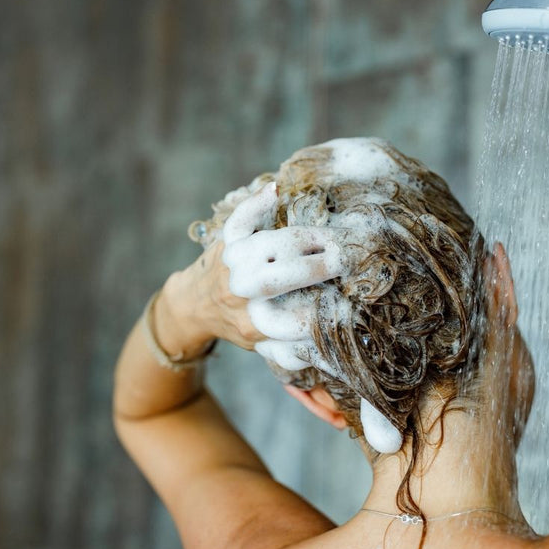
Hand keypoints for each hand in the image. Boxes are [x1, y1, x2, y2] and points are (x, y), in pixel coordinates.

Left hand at [160, 182, 349, 355]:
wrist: (195, 305)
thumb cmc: (239, 323)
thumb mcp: (264, 347)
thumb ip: (296, 352)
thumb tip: (334, 356)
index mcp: (255, 325)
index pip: (300, 319)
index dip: (331, 309)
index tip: (353, 298)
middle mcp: (241, 294)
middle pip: (283, 276)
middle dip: (318, 266)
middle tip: (345, 260)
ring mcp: (232, 264)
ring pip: (268, 245)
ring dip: (302, 239)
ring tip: (329, 239)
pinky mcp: (226, 241)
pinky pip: (239, 219)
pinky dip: (256, 203)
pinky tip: (275, 192)